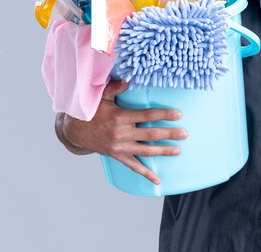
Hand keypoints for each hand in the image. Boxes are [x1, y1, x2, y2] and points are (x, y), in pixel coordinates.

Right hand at [61, 79, 186, 184]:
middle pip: (150, 134)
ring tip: (178, 150)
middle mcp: (121, 133)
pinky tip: (158, 180)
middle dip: (169, 134)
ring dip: (163, 151)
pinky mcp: (118, 156)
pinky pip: (134, 167)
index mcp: (120, 117)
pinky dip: (146, 174)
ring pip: (146, 151)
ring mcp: (120, 147)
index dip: (164, 115)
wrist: (75, 130)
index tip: (178, 115)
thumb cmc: (91, 111)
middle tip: (185, 134)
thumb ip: (115, 88)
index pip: (147, 115)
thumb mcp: (101, 97)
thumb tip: (129, 79)